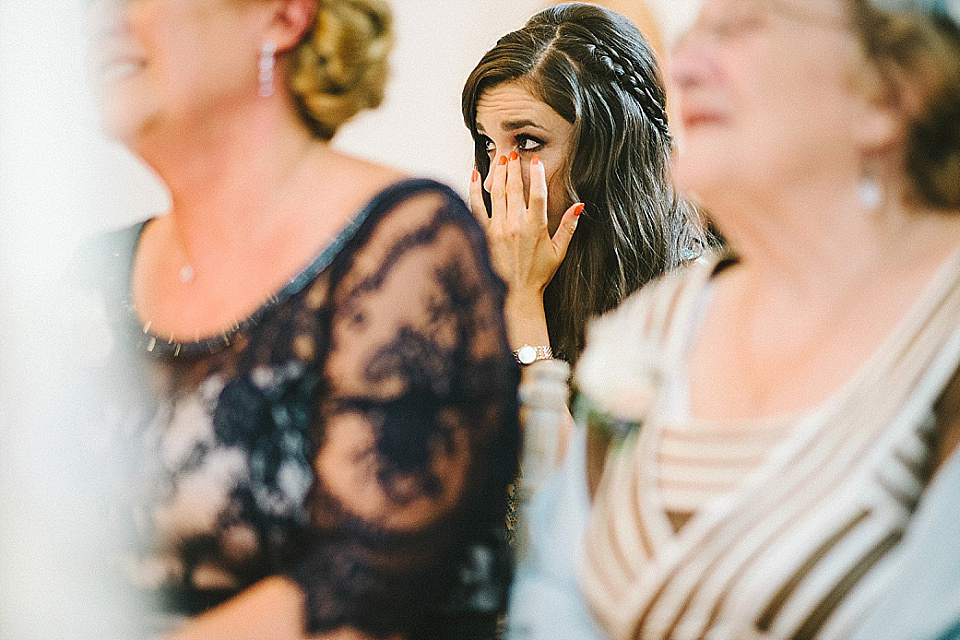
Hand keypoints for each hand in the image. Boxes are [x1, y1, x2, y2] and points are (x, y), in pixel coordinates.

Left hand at [469, 152, 582, 302]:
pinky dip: (474, 190)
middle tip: (513, 152)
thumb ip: (569, 226)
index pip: (537, 194)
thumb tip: (580, 206)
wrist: (517, 295)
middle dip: (514, 168)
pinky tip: (474, 175)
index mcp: (535, 227)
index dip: (536, 175)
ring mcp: (498, 229)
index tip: (535, 160)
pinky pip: (476, 207)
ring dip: (499, 174)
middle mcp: (516, 225)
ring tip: (500, 158)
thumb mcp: (559, 251)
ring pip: (497, 194)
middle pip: (515, 188)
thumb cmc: (539, 274)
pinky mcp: (484, 234)